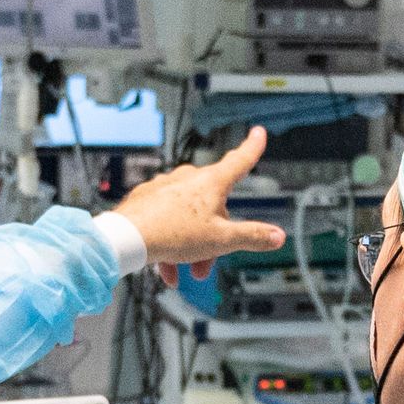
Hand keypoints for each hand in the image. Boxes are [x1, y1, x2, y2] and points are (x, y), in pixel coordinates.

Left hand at [113, 128, 287, 277]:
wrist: (127, 238)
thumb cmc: (173, 233)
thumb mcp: (221, 240)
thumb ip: (252, 237)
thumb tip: (277, 236)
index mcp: (211, 182)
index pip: (240, 160)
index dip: (252, 148)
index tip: (258, 133)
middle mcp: (188, 179)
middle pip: (213, 205)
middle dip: (214, 235)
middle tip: (209, 262)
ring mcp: (165, 187)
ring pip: (188, 217)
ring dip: (191, 246)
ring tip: (185, 270)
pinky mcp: (147, 200)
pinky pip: (167, 221)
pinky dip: (171, 243)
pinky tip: (166, 266)